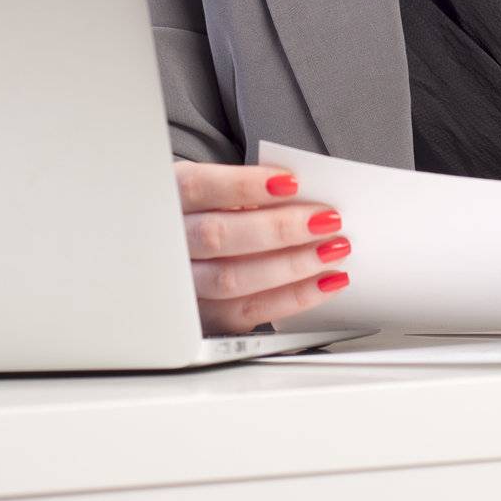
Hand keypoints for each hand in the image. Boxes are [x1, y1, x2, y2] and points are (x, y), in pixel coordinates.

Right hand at [174, 161, 350, 334]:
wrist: (177, 250)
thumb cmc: (203, 211)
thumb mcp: (210, 186)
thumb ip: (243, 190)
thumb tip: (299, 193)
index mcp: (167, 198)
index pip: (200, 188)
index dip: (244, 186)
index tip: (291, 182)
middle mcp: (169, 243)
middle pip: (219, 236)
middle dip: (279, 228)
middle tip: (327, 219)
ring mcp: (182, 285)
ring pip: (232, 279)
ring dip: (291, 265)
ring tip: (333, 250)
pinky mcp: (204, 318)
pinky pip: (247, 313)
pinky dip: (292, 298)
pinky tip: (323, 283)